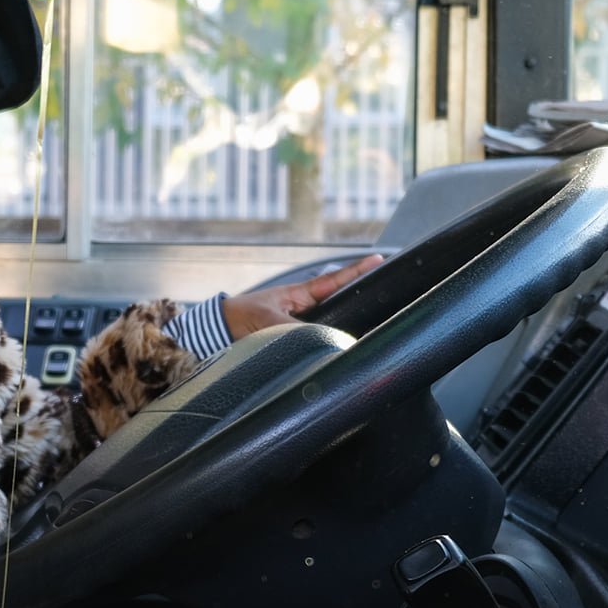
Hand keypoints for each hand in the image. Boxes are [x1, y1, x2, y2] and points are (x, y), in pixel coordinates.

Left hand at [222, 253, 383, 338]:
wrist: (219, 332)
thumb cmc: (241, 318)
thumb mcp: (270, 320)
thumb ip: (295, 330)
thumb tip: (321, 341)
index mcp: (300, 294)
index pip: (335, 281)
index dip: (357, 271)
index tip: (379, 259)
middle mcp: (305, 308)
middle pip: (340, 301)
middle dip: (362, 298)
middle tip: (389, 291)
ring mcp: (302, 324)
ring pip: (333, 323)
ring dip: (349, 324)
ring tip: (376, 320)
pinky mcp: (295, 340)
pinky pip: (319, 339)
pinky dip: (332, 342)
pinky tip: (347, 348)